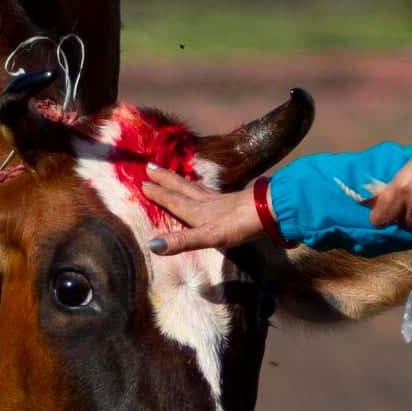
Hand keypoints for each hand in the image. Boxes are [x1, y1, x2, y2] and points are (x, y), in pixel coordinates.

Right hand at [141, 165, 264, 255]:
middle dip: (165, 179)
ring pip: (195, 188)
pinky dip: (202, 189)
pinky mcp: (234, 201)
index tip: (142, 182)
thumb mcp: (208, 236)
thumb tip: (152, 244)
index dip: (158, 193)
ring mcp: (220, 200)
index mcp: (196, 210)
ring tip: (173, 175)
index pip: (173, 200)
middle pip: (181, 187)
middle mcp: (205, 202)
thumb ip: (182, 241)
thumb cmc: (238, 225)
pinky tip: (207, 192)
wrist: (269, 211)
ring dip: (181, 181)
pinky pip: (210, 192)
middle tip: (150, 166)